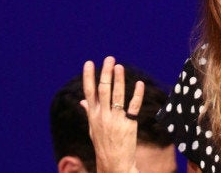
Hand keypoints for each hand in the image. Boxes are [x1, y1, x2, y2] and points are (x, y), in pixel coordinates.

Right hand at [80, 56, 143, 172]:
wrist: (114, 162)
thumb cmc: (103, 144)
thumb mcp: (92, 128)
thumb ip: (89, 112)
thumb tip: (82, 101)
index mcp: (93, 115)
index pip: (89, 92)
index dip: (89, 77)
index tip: (89, 63)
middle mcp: (103, 116)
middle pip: (103, 90)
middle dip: (106, 73)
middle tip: (109, 59)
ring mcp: (116, 120)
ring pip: (117, 96)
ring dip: (119, 80)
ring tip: (120, 66)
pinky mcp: (129, 124)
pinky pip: (133, 106)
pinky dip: (136, 94)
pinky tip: (139, 84)